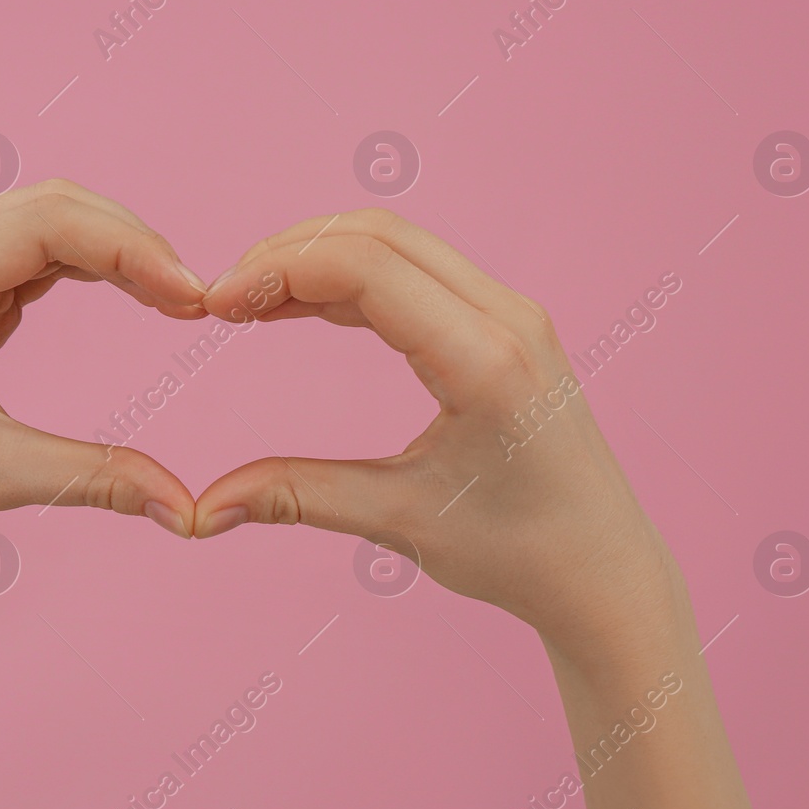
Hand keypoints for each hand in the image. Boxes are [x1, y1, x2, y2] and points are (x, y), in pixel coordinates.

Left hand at [0, 180, 208, 584]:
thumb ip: (96, 479)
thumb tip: (187, 508)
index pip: (48, 224)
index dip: (131, 249)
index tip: (191, 299)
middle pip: (53, 206)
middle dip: (133, 243)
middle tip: (195, 300)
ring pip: (47, 221)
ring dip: (116, 250)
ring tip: (174, 299)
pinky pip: (34, 253)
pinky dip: (90, 266)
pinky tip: (135, 296)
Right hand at [193, 209, 678, 650]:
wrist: (604, 572)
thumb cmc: (519, 554)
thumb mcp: (400, 521)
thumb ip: (297, 496)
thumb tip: (204, 509)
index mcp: (484, 361)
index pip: (365, 266)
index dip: (278, 271)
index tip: (216, 306)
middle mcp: (506, 318)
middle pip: (376, 235)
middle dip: (288, 254)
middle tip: (222, 300)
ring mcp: (512, 314)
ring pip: (397, 244)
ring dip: (318, 259)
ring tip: (250, 303)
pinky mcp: (507, 325)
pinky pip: (418, 271)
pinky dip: (353, 278)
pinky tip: (304, 310)